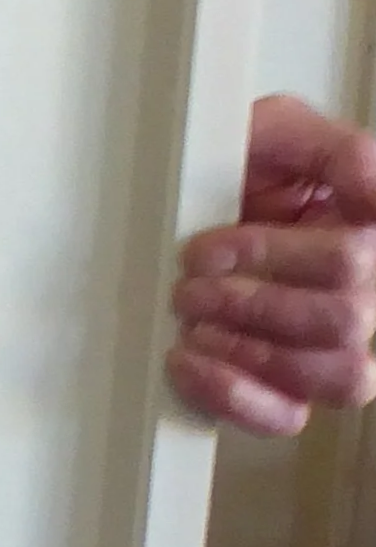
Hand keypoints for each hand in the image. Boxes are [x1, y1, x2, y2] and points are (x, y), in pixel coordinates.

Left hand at [168, 94, 375, 436]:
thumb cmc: (241, 162)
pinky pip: (288, 416)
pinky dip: (238, 397)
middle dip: (251, 303)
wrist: (187, 194)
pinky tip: (189, 363)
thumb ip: (337, 150)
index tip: (204, 247)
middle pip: (344, 321)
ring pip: (337, 377)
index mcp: (364, 235)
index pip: (351, 262)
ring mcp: (329, 347)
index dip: (271, 257)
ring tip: (192, 323)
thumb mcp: (280, 130)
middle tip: (189, 285)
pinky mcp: (287, 385)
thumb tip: (373, 182)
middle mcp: (361, 295)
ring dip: (251, 351)